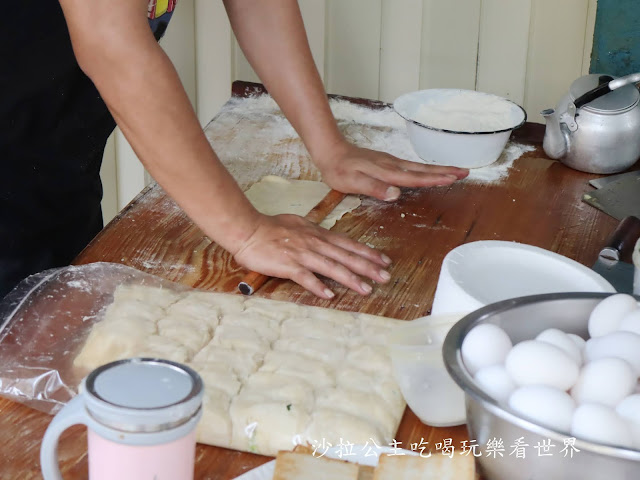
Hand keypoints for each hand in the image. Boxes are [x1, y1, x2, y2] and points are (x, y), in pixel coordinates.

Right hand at [232, 213, 391, 297]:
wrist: (248, 229)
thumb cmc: (270, 227)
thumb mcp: (298, 225)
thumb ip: (313, 233)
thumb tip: (324, 237)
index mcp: (317, 234)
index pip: (348, 244)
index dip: (367, 253)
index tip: (384, 260)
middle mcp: (314, 243)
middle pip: (346, 256)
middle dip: (368, 267)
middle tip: (386, 276)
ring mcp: (302, 254)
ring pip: (332, 267)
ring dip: (351, 279)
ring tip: (366, 289)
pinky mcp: (288, 265)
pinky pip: (306, 277)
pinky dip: (318, 286)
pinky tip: (330, 295)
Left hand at [316, 141, 468, 200]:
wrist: (330, 152)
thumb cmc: (339, 170)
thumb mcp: (352, 182)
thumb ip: (374, 188)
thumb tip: (397, 194)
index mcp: (387, 171)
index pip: (415, 177)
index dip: (435, 179)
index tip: (453, 178)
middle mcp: (392, 165)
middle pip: (423, 169)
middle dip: (445, 171)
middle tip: (466, 172)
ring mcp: (390, 162)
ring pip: (419, 167)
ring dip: (438, 169)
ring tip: (454, 172)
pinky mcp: (386, 162)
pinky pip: (411, 167)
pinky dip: (425, 170)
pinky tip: (428, 172)